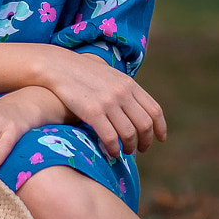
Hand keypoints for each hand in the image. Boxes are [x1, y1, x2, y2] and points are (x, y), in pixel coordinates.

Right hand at [39, 48, 166, 159]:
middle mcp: (122, 93)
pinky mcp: (92, 111)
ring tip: (125, 152)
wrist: (58, 66)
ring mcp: (108, 102)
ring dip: (129, 147)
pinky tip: (112, 153)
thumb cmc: (83, 74)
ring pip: (129, 133)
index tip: (160, 139)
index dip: (160, 128)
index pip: (154, 110)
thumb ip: (124, 90)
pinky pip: (110, 137)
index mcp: (129, 84)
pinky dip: (114, 149)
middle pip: (145, 124)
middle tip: (141, 150)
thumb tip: (135, 109)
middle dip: (146, 141)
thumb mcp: (110, 76)